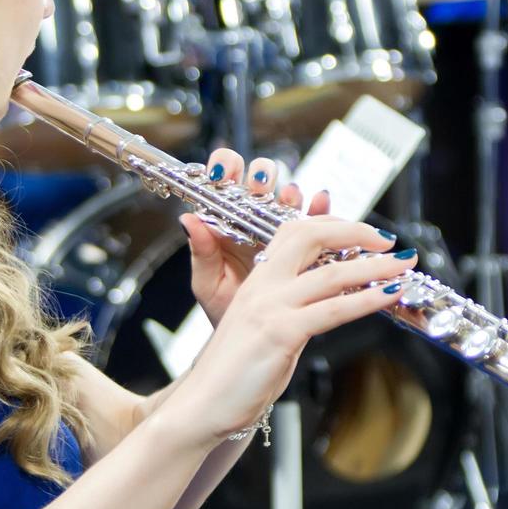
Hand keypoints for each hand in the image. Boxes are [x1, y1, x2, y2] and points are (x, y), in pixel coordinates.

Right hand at [162, 218, 416, 446]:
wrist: (201, 406)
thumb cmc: (232, 376)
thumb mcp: (264, 331)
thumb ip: (292, 310)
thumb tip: (327, 302)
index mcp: (256, 281)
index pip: (295, 232)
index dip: (333, 225)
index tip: (364, 233)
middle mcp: (262, 286)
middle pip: (311, 236)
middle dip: (357, 232)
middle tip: (390, 242)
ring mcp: (270, 307)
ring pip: (331, 272)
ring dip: (376, 266)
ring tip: (404, 265)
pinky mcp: (281, 333)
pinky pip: (333, 308)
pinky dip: (367, 299)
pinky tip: (389, 294)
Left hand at [181, 148, 329, 326]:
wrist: (253, 341)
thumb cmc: (225, 308)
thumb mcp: (207, 282)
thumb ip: (200, 251)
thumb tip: (188, 220)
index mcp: (225, 222)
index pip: (223, 181)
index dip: (224, 167)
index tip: (223, 173)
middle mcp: (253, 219)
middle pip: (259, 179)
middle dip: (259, 174)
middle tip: (258, 186)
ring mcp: (280, 228)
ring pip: (287, 194)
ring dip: (288, 191)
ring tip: (288, 198)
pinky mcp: (306, 243)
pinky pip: (316, 218)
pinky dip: (320, 207)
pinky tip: (319, 202)